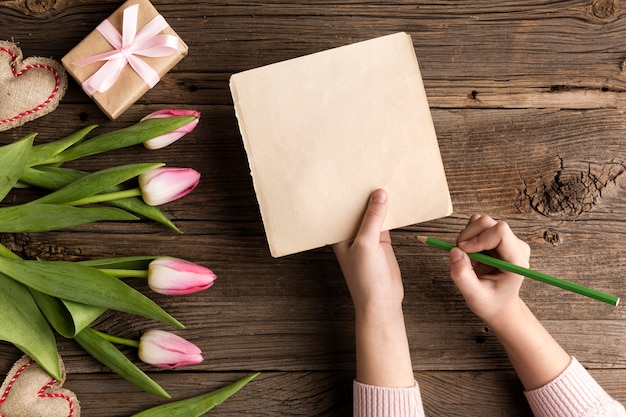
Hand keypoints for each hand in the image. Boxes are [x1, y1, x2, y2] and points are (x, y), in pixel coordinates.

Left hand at [333, 189, 413, 387]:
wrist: (382, 300)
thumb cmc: (365, 277)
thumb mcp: (366, 244)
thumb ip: (372, 219)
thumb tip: (379, 194)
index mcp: (338, 234)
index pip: (339, 208)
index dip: (343, 192)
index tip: (348, 172)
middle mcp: (350, 233)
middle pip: (356, 208)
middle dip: (361, 193)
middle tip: (368, 167)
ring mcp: (366, 236)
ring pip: (372, 213)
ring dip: (378, 201)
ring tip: (383, 176)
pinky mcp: (382, 240)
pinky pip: (386, 220)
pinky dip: (391, 211)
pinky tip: (396, 196)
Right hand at [448, 214, 529, 327]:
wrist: (498, 304)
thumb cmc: (490, 302)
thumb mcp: (474, 296)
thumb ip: (462, 275)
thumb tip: (454, 251)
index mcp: (516, 261)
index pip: (500, 232)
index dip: (478, 238)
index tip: (463, 251)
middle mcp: (515, 246)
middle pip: (488, 223)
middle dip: (468, 236)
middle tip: (461, 256)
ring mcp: (507, 240)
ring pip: (481, 222)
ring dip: (467, 237)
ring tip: (468, 258)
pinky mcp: (497, 238)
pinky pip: (478, 226)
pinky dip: (468, 238)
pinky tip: (471, 254)